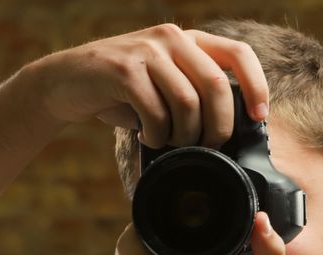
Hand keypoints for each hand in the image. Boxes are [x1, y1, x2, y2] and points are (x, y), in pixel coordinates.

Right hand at [30, 23, 268, 148]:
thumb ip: (193, 95)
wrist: (65, 82)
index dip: (256, 86)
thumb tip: (228, 131)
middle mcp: (171, 38)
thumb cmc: (120, 91)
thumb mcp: (163, 85)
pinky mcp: (122, 69)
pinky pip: (155, 112)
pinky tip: (147, 137)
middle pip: (215, 86)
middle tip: (206, 147)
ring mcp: (146, 51)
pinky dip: (156, 135)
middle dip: (217, 127)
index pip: (238, 54)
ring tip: (169, 142)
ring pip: (187, 103)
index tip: (258, 117)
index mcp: (188, 40)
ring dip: (183, 135)